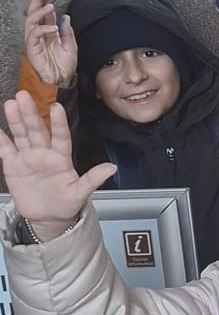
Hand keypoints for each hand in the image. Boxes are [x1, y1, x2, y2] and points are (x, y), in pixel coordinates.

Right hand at [0, 93, 114, 238]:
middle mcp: (44, 153)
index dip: (59, 123)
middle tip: (25, 96)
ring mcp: (28, 157)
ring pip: (22, 135)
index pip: (61, 136)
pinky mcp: (14, 165)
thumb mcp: (80, 193)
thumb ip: (93, 180)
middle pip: (37, 130)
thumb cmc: (66, 204)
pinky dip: (1, 138)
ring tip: (12, 104)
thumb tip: (111, 168)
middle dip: (31, 113)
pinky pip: (6, 149)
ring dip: (16, 120)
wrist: (47, 218)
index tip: (57, 108)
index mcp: (62, 158)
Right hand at [22, 0, 78, 89]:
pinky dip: (43, 29)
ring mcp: (35, 41)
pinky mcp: (32, 48)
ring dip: (40, 12)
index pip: (45, 14)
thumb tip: (65, 16)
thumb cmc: (65, 66)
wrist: (62, 80)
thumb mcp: (71, 45)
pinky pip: (34, 35)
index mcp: (49, 32)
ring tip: (50, 6)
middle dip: (37, 1)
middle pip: (34, 14)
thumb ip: (67, 31)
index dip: (47, 3)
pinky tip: (53, 27)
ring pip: (31, 21)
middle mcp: (40, 35)